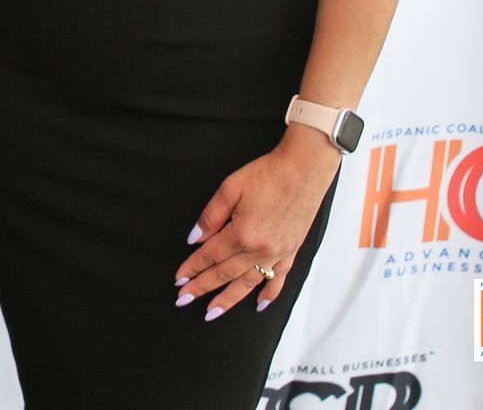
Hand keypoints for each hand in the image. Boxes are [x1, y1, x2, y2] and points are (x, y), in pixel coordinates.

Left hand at [173, 128, 339, 320]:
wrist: (304, 169)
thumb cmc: (267, 174)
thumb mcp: (230, 188)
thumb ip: (210, 216)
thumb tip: (194, 239)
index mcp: (242, 233)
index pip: (210, 256)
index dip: (192, 268)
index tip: (179, 280)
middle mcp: (260, 250)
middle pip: (225, 274)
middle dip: (202, 288)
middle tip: (184, 300)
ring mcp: (277, 254)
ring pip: (248, 283)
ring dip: (229, 299)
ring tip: (212, 313)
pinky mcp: (291, 251)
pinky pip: (279, 280)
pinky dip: (269, 294)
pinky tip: (259, 305)